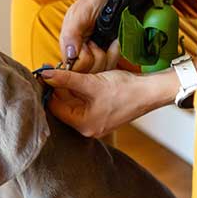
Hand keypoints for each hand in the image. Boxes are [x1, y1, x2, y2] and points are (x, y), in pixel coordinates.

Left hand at [41, 68, 179, 137]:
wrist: (151, 91)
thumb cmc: (125, 90)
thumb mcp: (92, 82)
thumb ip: (66, 79)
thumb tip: (45, 75)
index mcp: (83, 125)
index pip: (55, 108)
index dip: (50, 89)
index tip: (47, 73)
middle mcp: (88, 128)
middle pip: (64, 105)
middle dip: (62, 88)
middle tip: (60, 69)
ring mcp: (95, 122)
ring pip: (74, 102)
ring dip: (72, 87)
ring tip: (75, 72)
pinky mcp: (102, 114)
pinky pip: (85, 102)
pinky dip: (82, 90)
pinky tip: (86, 78)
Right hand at [60, 0, 126, 71]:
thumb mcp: (81, 13)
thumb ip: (72, 33)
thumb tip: (68, 55)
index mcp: (68, 45)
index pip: (74, 68)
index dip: (85, 60)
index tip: (91, 46)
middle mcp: (79, 52)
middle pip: (88, 72)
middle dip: (98, 58)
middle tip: (101, 43)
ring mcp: (93, 53)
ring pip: (100, 71)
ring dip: (109, 55)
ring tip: (109, 41)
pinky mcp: (106, 52)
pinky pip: (110, 64)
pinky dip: (116, 54)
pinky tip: (115, 43)